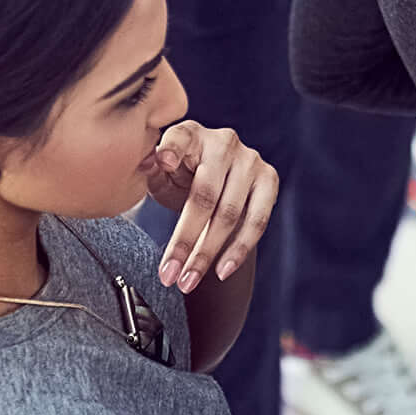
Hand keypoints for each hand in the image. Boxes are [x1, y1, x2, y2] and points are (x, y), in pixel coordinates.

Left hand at [143, 119, 278, 288]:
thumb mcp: (160, 174)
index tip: (163, 163)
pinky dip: (238, 250)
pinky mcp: (270, 179)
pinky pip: (257, 221)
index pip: (179, 139)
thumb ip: (151, 171)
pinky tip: (222, 271)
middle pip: (205, 196)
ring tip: (188, 282)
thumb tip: (145, 164)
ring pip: (229, 215)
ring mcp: (250, 160)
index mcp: (190, 133)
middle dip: (185, 240)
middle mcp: (223, 142)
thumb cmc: (181, 177)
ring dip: (207, 254)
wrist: (217, 181)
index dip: (172, 149)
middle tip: (168, 275)